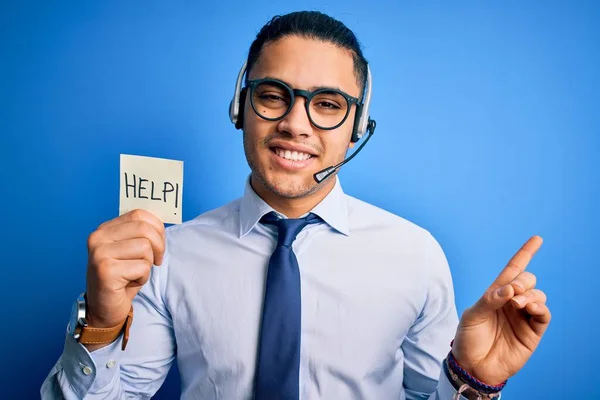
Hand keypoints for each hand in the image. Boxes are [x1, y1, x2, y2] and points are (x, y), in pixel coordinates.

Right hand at [85, 209, 164, 329]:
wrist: (104, 309)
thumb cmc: (122, 278)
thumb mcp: (130, 250)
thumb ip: (140, 233)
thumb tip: (161, 222)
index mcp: (105, 229)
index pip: (139, 214)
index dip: (157, 228)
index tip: (158, 244)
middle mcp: (98, 238)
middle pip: (144, 229)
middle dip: (158, 246)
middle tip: (155, 260)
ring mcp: (99, 253)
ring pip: (145, 248)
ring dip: (147, 264)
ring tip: (135, 273)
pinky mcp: (105, 270)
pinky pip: (142, 267)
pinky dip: (143, 277)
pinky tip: (129, 283)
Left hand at [451, 235, 550, 385]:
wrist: (473, 366)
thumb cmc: (468, 339)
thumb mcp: (472, 315)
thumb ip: (489, 300)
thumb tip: (509, 289)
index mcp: (496, 294)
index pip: (512, 270)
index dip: (525, 254)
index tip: (537, 239)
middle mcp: (512, 303)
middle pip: (527, 280)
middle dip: (523, 280)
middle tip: (512, 293)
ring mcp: (523, 317)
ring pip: (538, 295)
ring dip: (530, 294)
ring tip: (517, 303)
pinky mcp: (533, 332)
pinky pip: (544, 314)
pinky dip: (539, 307)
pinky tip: (528, 308)